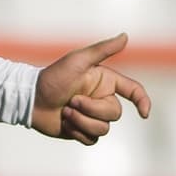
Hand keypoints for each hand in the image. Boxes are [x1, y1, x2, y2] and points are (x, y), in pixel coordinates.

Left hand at [31, 33, 150, 144]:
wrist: (31, 99)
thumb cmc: (53, 77)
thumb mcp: (78, 60)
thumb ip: (103, 50)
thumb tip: (125, 36)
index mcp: (105, 82)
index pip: (133, 91)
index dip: (143, 101)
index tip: (144, 114)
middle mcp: (102, 99)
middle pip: (114, 114)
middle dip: (92, 109)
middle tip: (71, 101)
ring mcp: (92, 116)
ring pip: (103, 129)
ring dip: (82, 122)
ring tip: (65, 112)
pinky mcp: (82, 131)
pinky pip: (92, 139)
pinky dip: (77, 133)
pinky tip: (64, 123)